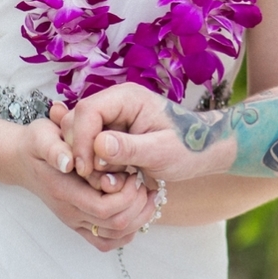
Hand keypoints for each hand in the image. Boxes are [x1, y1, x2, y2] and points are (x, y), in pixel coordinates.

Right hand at [10, 116, 156, 251]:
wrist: (23, 161)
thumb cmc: (37, 145)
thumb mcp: (42, 136)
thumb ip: (53, 148)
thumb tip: (68, 162)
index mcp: (64, 191)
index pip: (104, 207)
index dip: (125, 194)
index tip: (132, 171)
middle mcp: (70, 212)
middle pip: (114, 224)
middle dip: (137, 204)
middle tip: (142, 180)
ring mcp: (75, 220)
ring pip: (115, 236)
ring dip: (138, 217)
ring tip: (146, 192)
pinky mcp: (80, 223)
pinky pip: (106, 241)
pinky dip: (127, 230)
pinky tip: (135, 207)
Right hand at [59, 83, 238, 185]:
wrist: (202, 150)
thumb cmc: (188, 147)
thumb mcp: (162, 151)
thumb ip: (130, 148)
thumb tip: (98, 146)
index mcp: (127, 97)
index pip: (87, 111)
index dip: (80, 140)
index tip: (86, 169)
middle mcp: (115, 103)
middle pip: (76, 122)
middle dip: (81, 153)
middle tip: (100, 179)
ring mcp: (111, 118)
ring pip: (78, 137)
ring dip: (87, 162)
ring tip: (111, 181)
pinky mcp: (109, 134)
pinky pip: (88, 148)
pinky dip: (94, 166)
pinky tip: (112, 179)